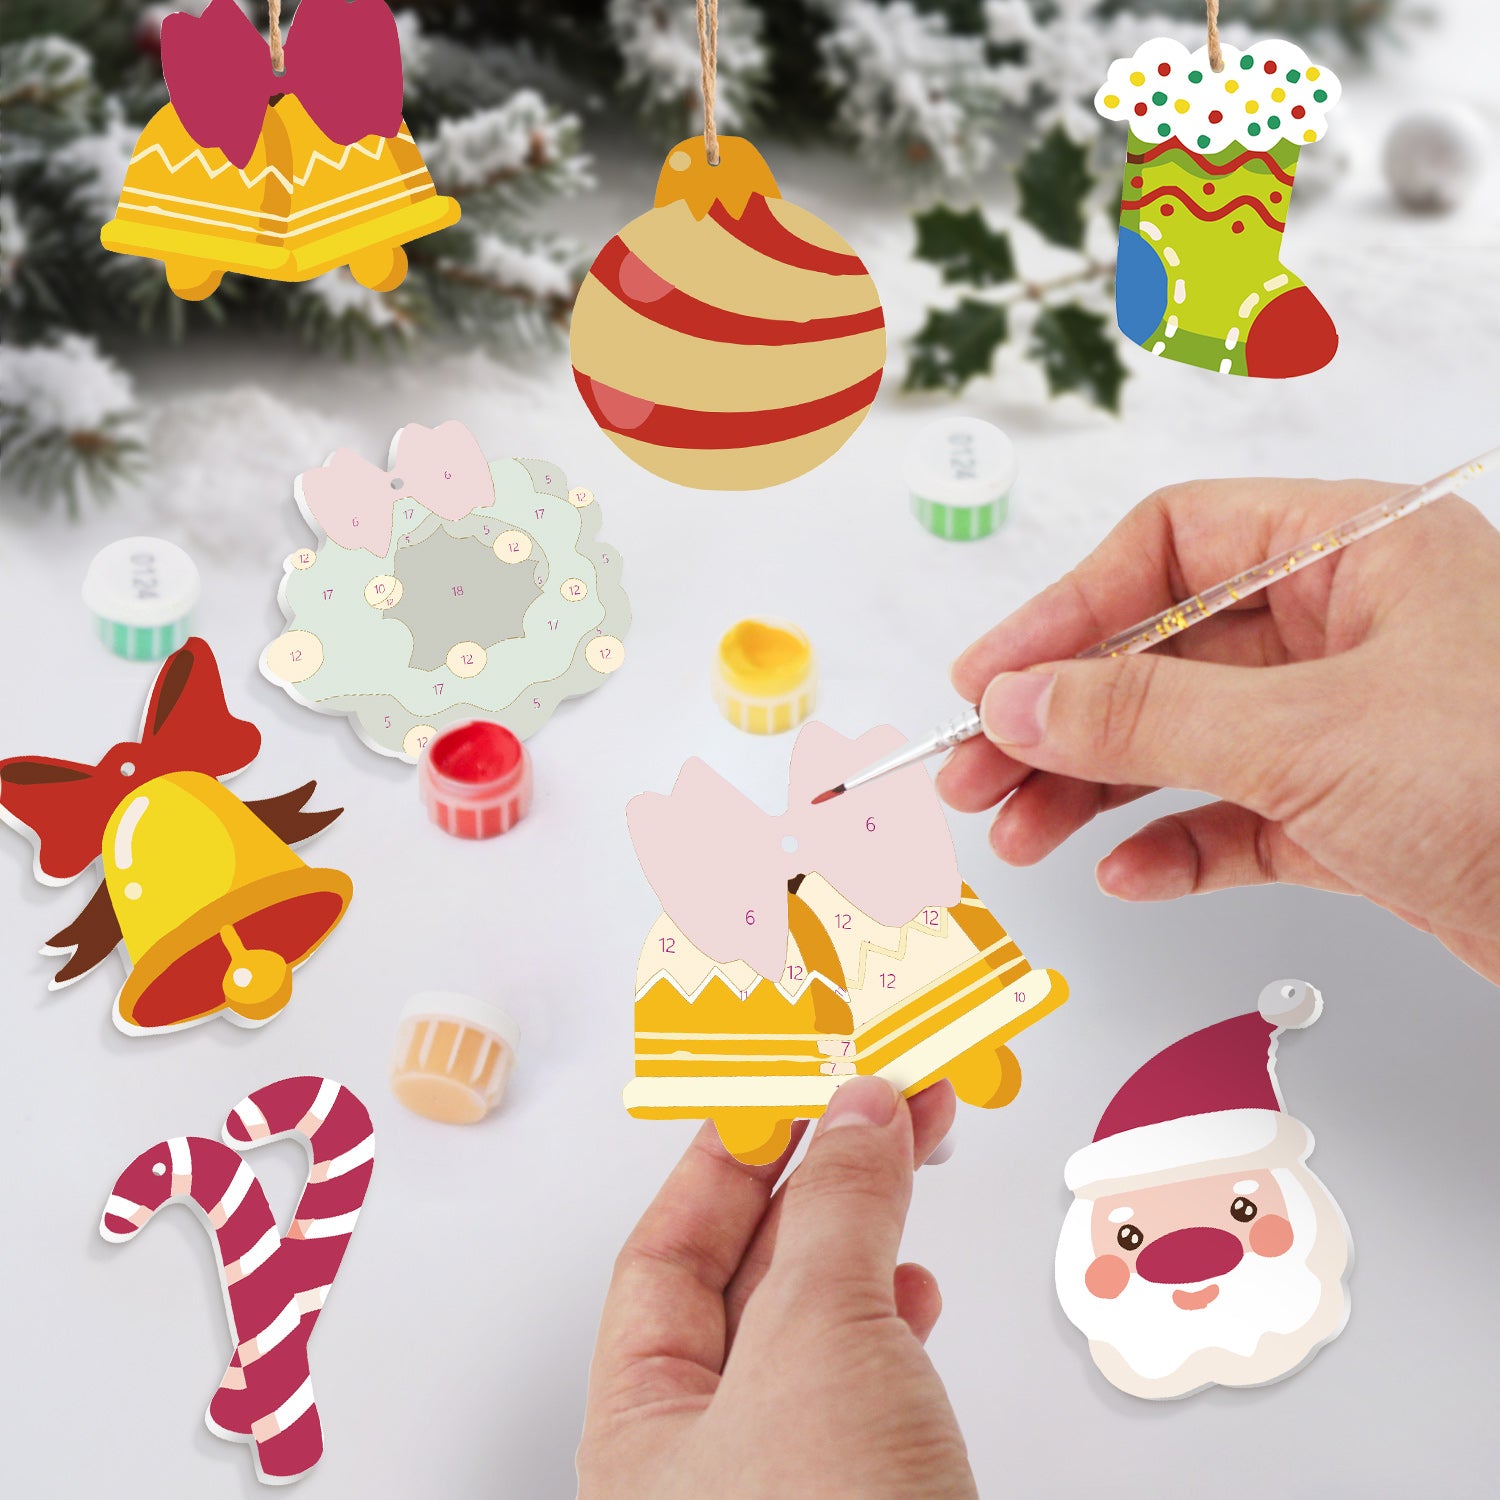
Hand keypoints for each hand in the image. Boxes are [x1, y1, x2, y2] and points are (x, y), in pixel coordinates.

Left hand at [577, 1078, 975, 1499]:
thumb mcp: (819, 1338)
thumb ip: (837, 1213)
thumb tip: (856, 1118)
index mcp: (642, 1427)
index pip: (665, 1256)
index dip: (726, 1162)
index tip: (783, 1094)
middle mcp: (704, 1457)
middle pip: (749, 1276)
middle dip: (818, 1181)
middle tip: (869, 1104)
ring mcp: (786, 1477)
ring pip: (815, 1322)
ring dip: (865, 1234)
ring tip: (906, 1154)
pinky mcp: (861, 1492)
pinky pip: (865, 1375)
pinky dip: (894, 1316)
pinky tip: (915, 1287)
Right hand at [937, 480, 1499, 983]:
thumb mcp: (1310, 736)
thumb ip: (1145, 715)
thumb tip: (1017, 700)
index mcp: (1359, 551)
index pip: (1170, 546)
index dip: (1065, 608)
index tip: (992, 678)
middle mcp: (1353, 627)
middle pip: (1162, 652)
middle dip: (1062, 717)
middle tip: (977, 772)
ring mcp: (1354, 723)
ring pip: (1188, 740)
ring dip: (1096, 788)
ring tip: (1021, 834)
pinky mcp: (1361, 813)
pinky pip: (1238, 816)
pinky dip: (1175, 844)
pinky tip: (1126, 872)